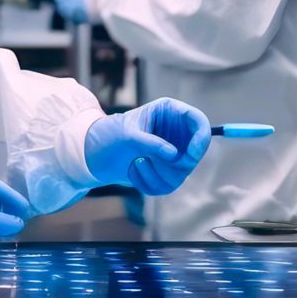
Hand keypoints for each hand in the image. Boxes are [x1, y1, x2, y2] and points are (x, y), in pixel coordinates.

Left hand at [84, 98, 210, 195]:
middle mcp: (175, 133)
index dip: (201, 137)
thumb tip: (173, 155)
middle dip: (175, 162)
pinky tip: (134, 171)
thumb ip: (151, 143)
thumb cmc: (110, 135)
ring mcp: (172, 153)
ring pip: (181, 172)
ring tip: (136, 163)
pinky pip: (167, 184)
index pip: (198, 121)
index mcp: (169, 113)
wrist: (95, 154)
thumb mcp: (127, 135)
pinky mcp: (165, 172)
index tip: (192, 153)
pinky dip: (149, 181)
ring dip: (156, 173)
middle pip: (195, 152)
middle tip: (150, 160)